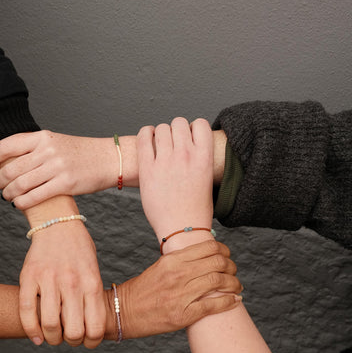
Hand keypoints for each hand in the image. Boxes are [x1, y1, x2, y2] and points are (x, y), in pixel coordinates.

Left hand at [0, 131, 137, 209]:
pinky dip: (22, 202)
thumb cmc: (82, 153)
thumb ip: (35, 148)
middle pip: (11, 168)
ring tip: (8, 196)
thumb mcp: (57, 142)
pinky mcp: (65, 184)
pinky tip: (19, 204)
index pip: (7, 145)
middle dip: (0, 180)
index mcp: (43, 137)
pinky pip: (35, 196)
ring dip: (9, 193)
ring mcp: (57, 167)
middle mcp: (48, 151)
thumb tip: (10, 160)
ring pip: (20, 184)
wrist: (109, 159)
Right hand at [20, 218, 105, 347]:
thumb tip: (90, 329)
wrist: (57, 223)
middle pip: (73, 331)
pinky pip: (26, 311)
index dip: (91, 342)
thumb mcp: (94, 272)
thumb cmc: (79, 251)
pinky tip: (36, 337)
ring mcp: (49, 279)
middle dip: (72, 342)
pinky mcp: (29, 277)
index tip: (87, 342)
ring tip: (53, 337)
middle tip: (69, 338)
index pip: (95, 327)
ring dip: (52, 339)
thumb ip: (92, 297)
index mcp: (91, 283)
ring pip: (50, 325)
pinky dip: (31, 331)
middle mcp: (71, 282)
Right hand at [103, 240, 241, 338]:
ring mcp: (180, 295)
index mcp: (172, 260)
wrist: (121, 313)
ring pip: (219, 282)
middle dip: (232, 267)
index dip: (224, 251)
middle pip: (218, 263)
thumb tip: (205, 257)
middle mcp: (178, 274)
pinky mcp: (182, 315)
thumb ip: (181, 261)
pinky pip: (213, 305)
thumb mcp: (160, 267)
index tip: (227, 256)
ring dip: (234, 284)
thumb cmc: (141, 291)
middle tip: (234, 272)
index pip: (209, 247)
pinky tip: (235, 301)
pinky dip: (229, 302)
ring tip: (237, 287)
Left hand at [137, 117, 213, 249]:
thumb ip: (200, 159)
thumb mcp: (207, 178)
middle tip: (172, 142)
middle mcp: (186, 155)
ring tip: (159, 143)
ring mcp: (166, 161)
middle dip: (176, 130)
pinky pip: (143, 138)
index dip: (193, 128)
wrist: (183, 229)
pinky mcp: (148, 169)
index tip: (189, 137)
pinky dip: (145, 134)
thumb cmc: (196, 209)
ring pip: (161, 128)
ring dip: (160, 133)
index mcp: (204, 157)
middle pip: (178, 122)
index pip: (200, 124)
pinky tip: (147, 139)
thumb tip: (193, 145)